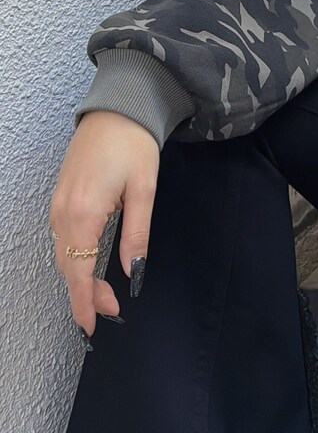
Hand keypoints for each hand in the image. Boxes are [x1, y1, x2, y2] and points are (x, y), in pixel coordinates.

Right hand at [49, 110, 159, 338]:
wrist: (117, 107)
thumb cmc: (134, 144)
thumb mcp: (144, 190)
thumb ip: (137, 234)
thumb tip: (133, 273)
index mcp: (84, 213)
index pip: (80, 271)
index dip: (87, 301)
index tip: (95, 325)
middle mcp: (63, 212)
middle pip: (68, 267)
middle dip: (85, 294)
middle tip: (109, 312)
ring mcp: (57, 204)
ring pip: (62, 254)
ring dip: (79, 278)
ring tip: (102, 295)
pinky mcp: (60, 196)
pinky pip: (61, 238)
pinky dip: (73, 258)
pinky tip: (88, 265)